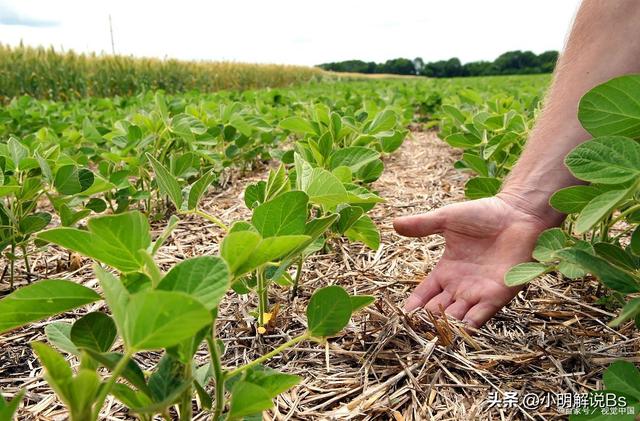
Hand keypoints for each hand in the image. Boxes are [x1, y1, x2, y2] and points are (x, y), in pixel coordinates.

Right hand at [393, 196, 553, 327]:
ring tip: (431, 336)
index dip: (413, 307)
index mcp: (446, 271)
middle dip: (427, 322)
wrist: (518, 214)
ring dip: (446, 328)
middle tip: (414, 332)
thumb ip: (422, 225)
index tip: (401, 317)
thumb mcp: (447, 218)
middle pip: (438, 311)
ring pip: (457, 318)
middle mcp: (460, 286)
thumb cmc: (484, 213)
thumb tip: (394, 224)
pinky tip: (457, 333)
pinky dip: (469, 327)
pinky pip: (481, 317)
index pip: (424, 295)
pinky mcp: (498, 295)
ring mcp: (478, 293)